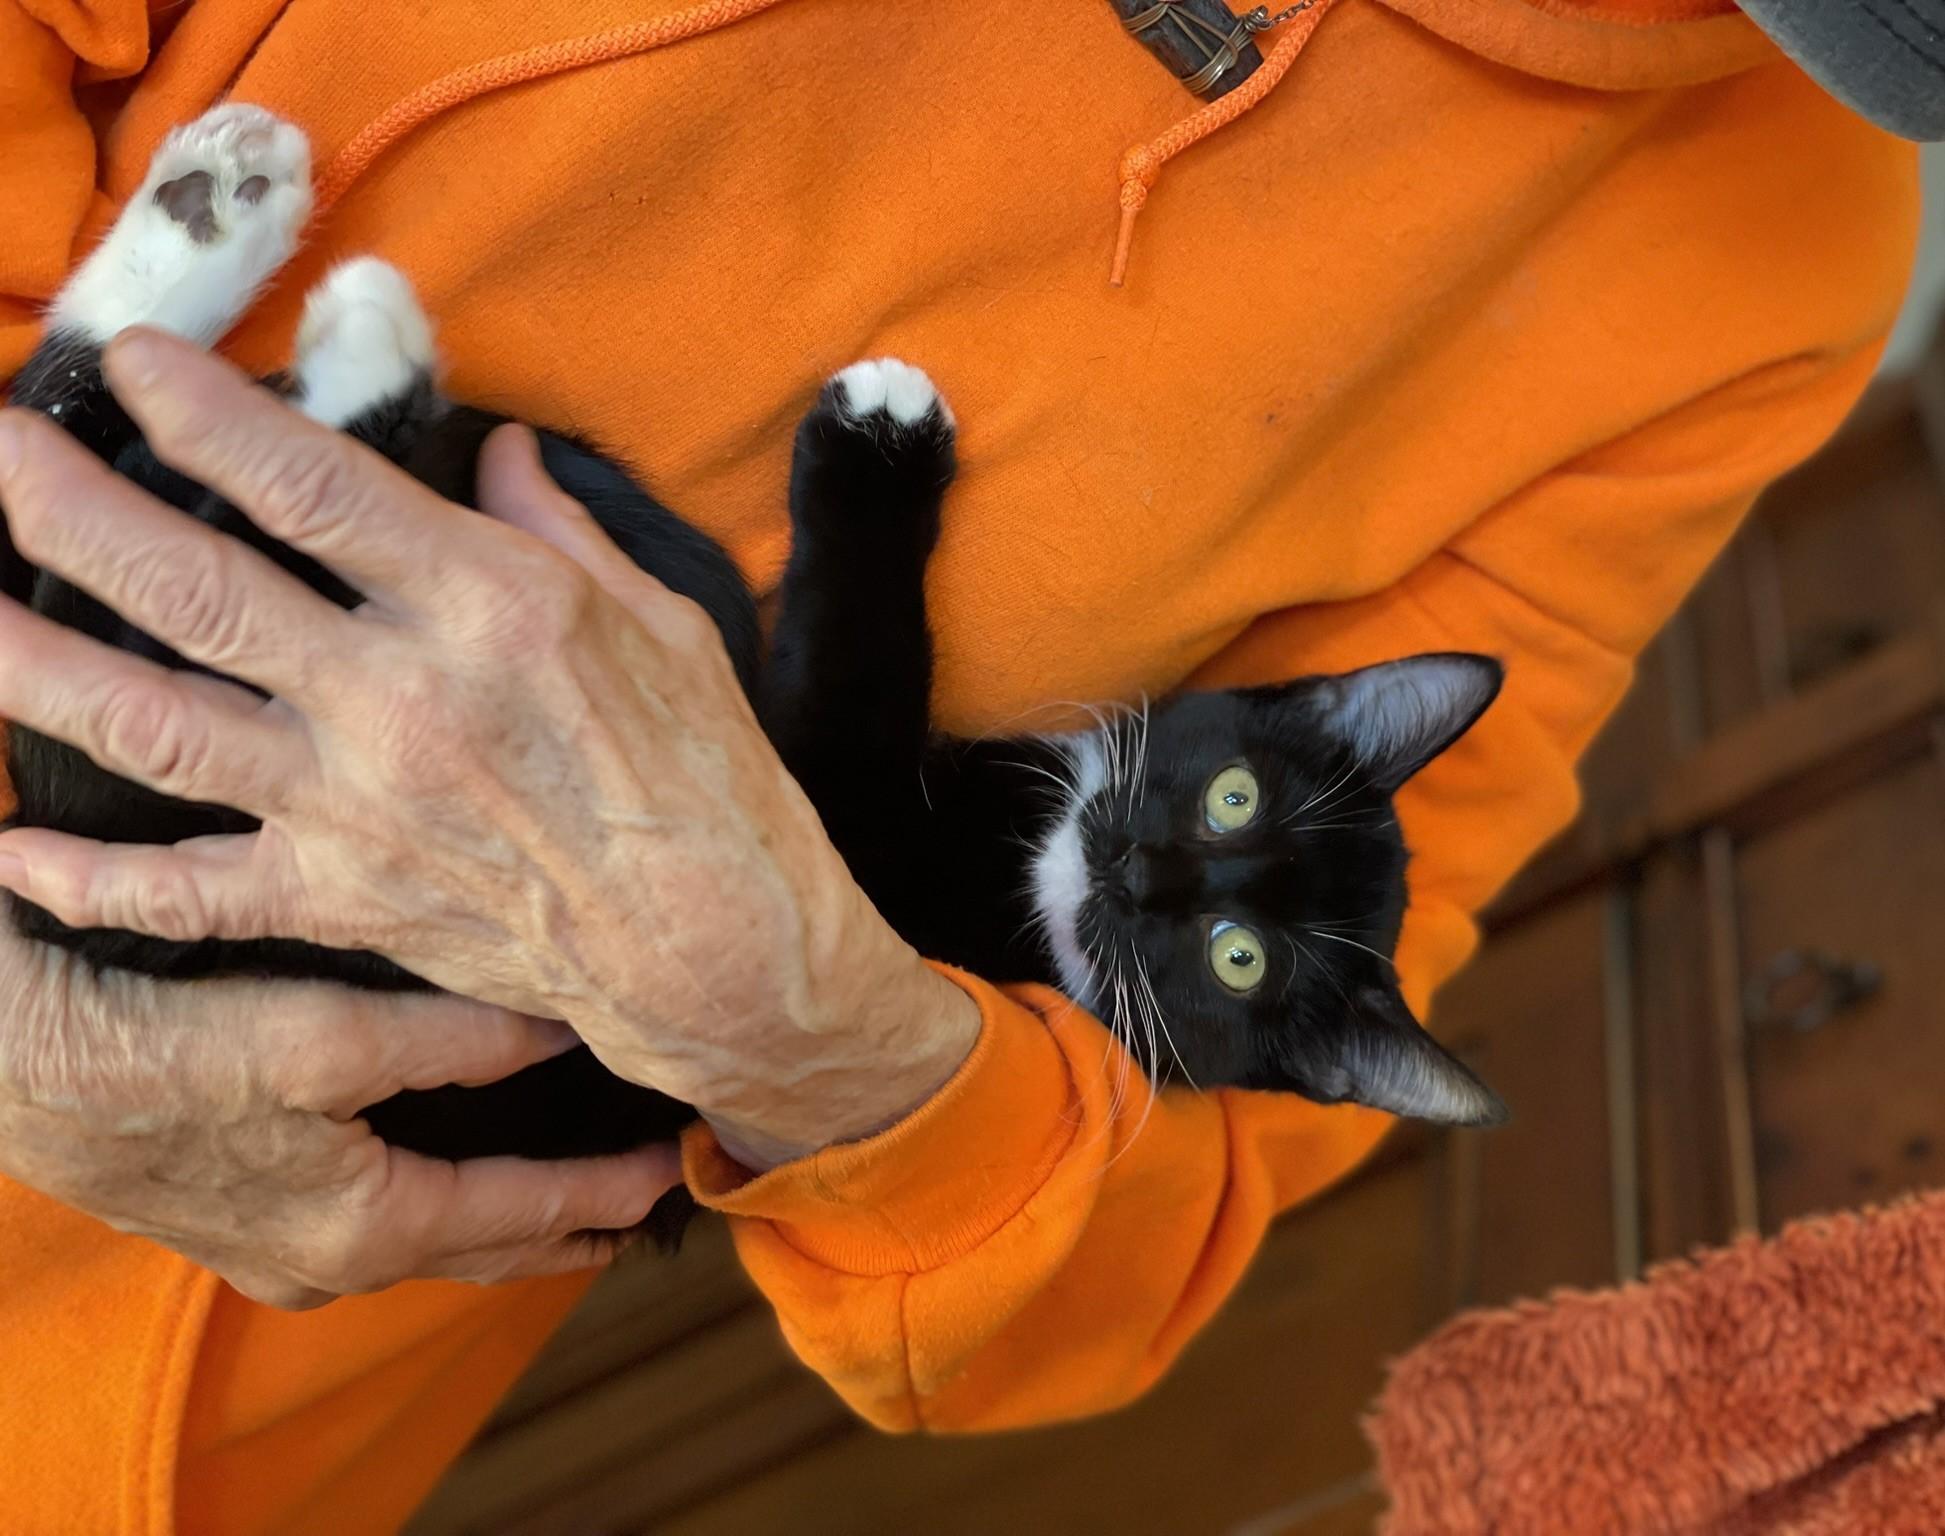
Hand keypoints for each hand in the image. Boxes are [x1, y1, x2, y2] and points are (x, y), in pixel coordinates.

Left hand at [0, 329, 976, 1166]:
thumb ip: (559, 531)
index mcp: (492, 609)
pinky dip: (91, 881)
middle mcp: (401, 699)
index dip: (210, 414)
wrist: (715, 948)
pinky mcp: (341, 899)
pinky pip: (187, 891)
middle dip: (69, 505)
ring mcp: (356, 806)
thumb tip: (499, 455)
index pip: (314, 489)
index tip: (139, 363)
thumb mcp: (662, 624)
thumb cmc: (708, 779)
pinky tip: (11, 852)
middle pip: (195, 587)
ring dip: (29, 660)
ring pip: (152, 723)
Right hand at [0, 922, 682, 1307]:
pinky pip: (369, 1222)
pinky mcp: (236, 1211)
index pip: (522, 1213)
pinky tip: (443, 1180)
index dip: (603, 1195)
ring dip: (499, 1222)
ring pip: (425, 1239)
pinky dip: (431, 1205)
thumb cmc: (150, 1047)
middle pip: (482, 1246)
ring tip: (565, 1204)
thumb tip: (564, 1024)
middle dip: (567, 1229)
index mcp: (360, 1228)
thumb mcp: (318, 1037)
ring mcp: (275, 1246)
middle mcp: (325, 1260)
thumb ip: (453, 1037)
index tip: (674, 1175)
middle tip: (643, 1207)